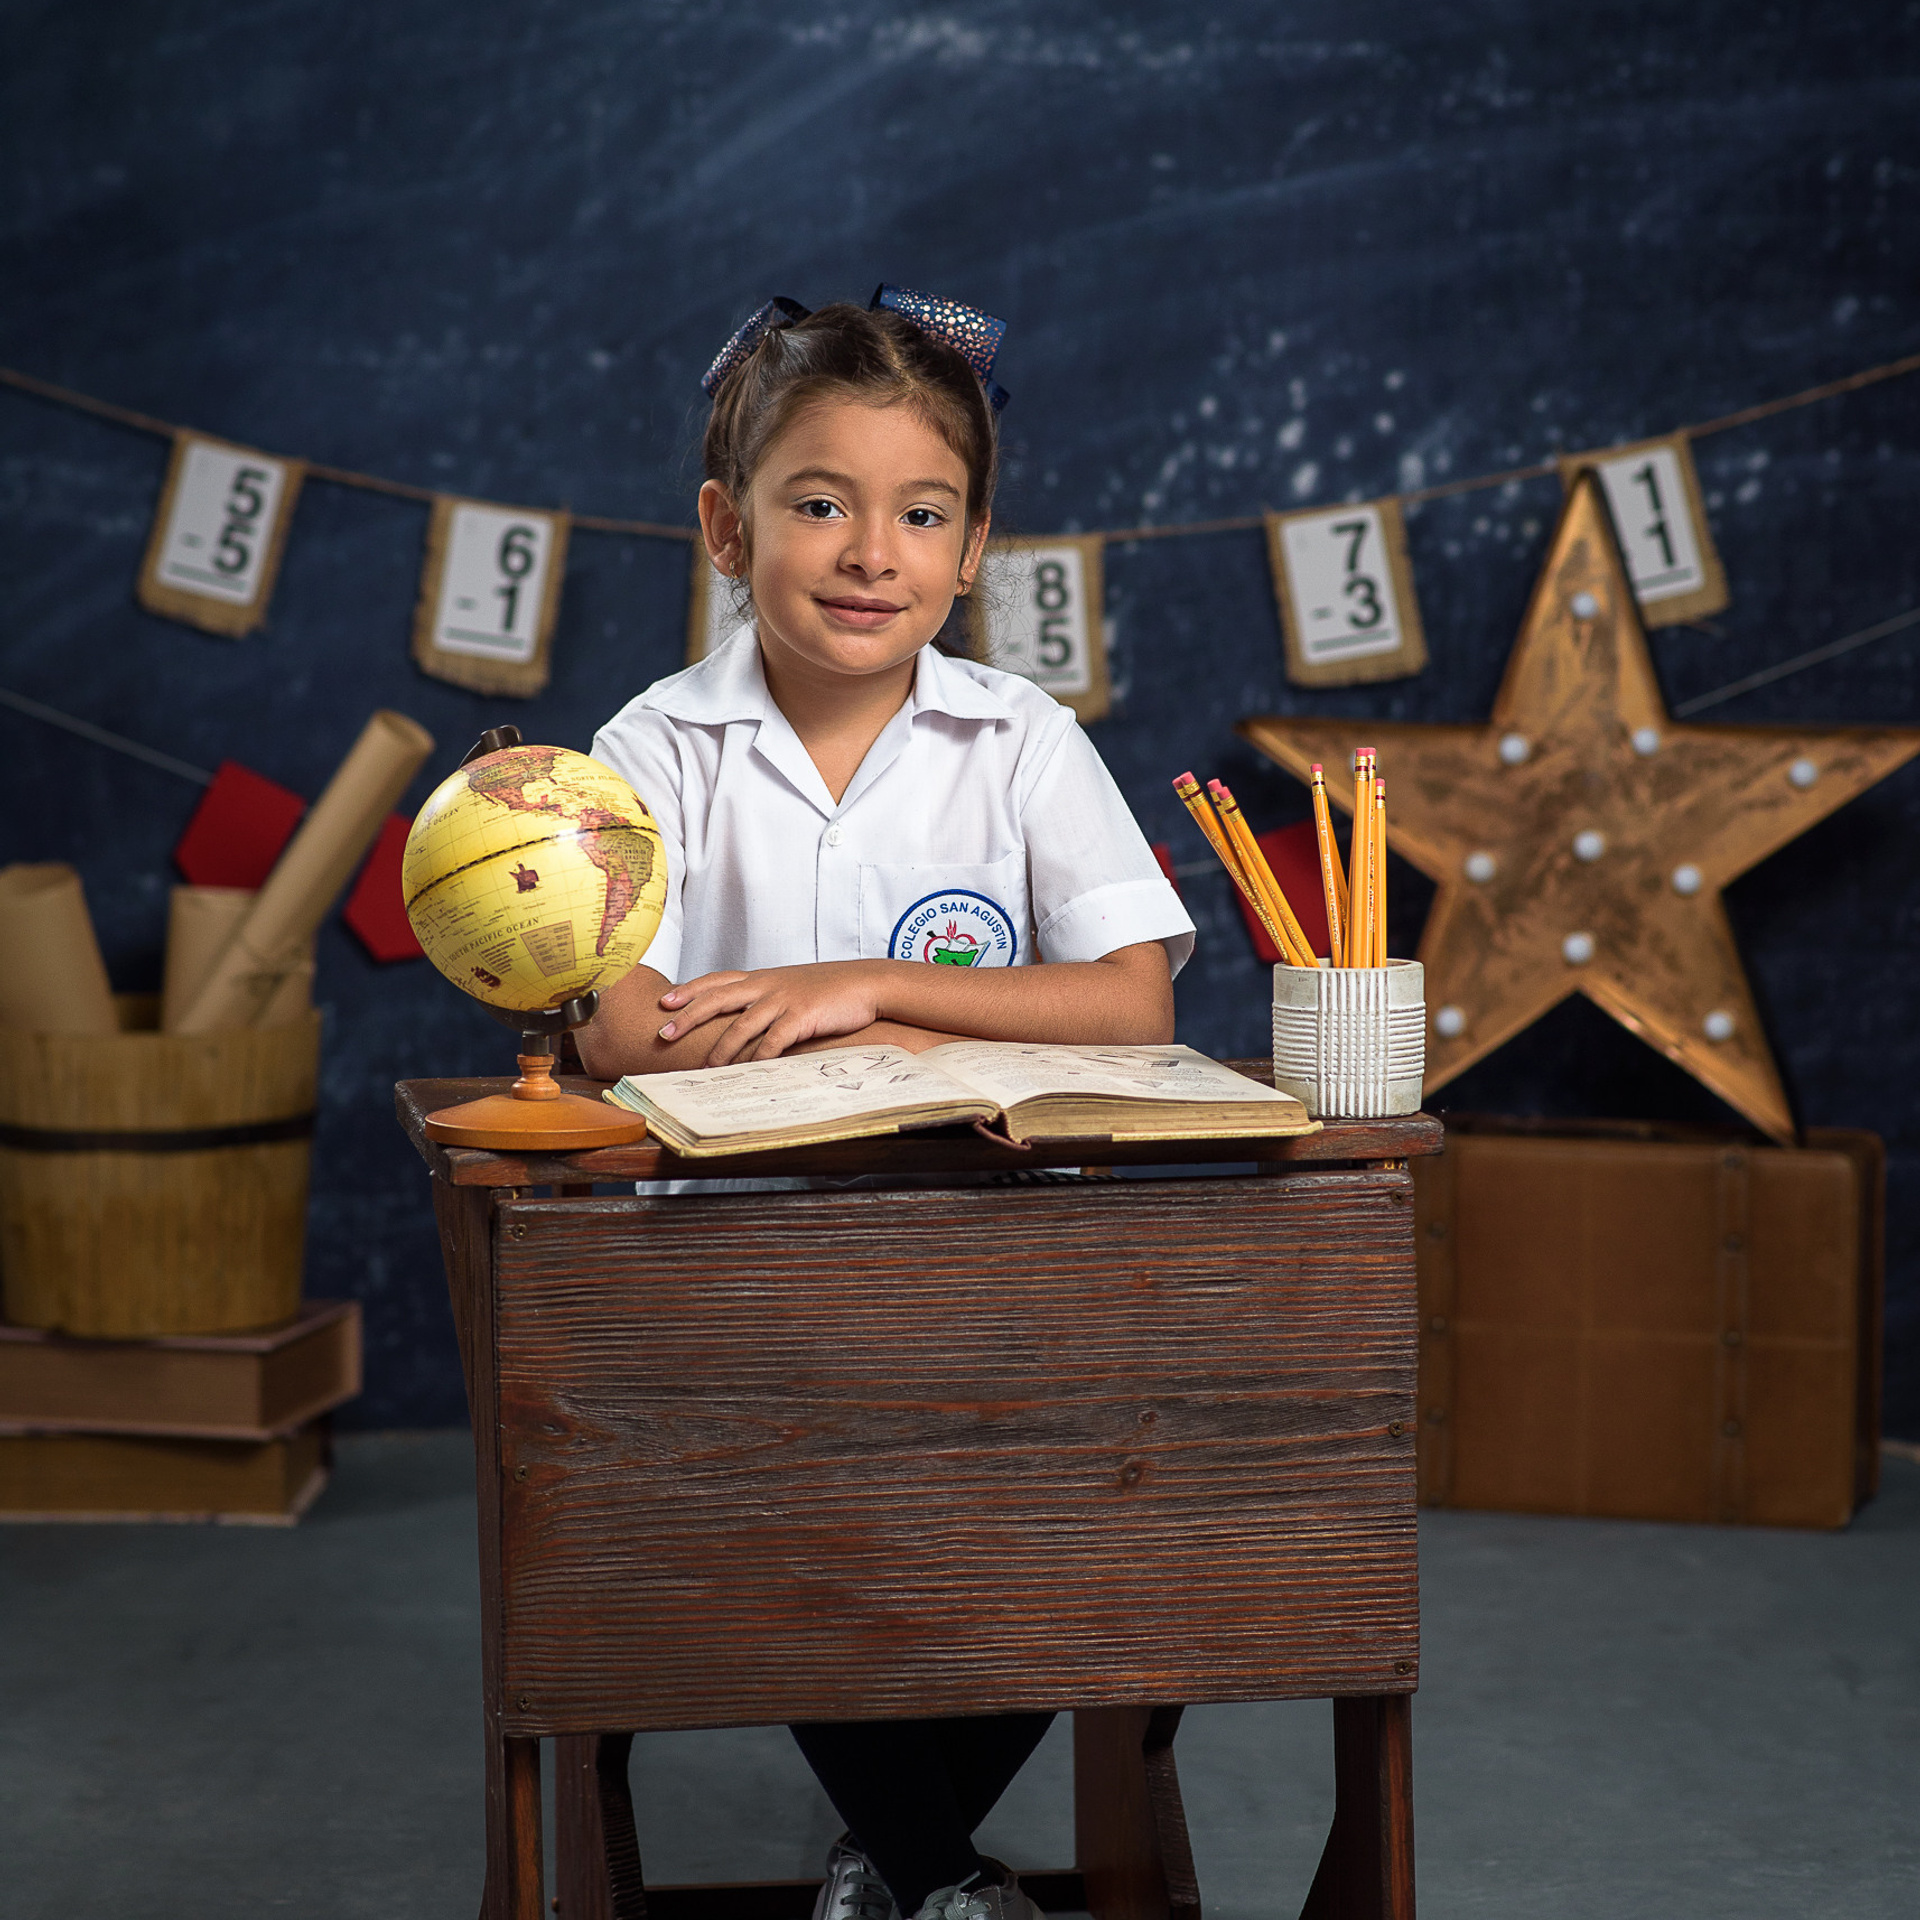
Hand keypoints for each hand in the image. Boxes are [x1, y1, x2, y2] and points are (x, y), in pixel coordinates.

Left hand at [658, 962, 889, 1064]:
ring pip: (742, 1024)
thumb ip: (767, 996)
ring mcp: (784, 999)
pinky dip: (758, 1057)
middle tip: (664, 1034)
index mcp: (763, 977)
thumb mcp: (792, 985)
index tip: (665, 1002)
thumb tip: (745, 1016)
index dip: (690, 990)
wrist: (866, 982)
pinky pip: (773, 1040)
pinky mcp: (802, 1016)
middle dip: (688, 1016)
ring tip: (704, 1066)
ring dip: (721, 1047)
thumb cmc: (830, 988)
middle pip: (718, 998)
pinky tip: (747, 1071)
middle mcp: (767, 985)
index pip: (717, 980)